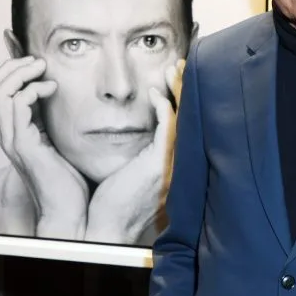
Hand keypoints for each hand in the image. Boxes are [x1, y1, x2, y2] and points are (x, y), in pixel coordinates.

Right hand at [0, 56, 87, 238]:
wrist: (68, 212)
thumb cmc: (68, 181)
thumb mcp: (58, 141)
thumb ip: (51, 120)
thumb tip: (61, 96)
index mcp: (14, 132)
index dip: (10, 70)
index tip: (35, 61)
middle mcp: (7, 134)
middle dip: (12, 66)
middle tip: (38, 61)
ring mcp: (12, 140)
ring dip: (20, 73)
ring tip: (43, 68)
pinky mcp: (23, 145)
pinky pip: (17, 106)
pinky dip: (33, 90)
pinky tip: (53, 89)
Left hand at [84, 60, 183, 243]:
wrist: (108, 229)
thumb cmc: (113, 207)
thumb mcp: (131, 176)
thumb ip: (140, 158)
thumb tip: (136, 144)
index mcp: (171, 165)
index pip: (181, 124)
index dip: (180, 99)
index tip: (173, 80)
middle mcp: (176, 162)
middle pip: (188, 116)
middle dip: (184, 89)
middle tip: (179, 66)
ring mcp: (171, 162)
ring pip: (181, 117)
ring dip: (177, 90)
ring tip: (173, 69)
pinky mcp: (160, 162)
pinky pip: (167, 126)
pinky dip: (164, 106)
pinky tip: (156, 93)